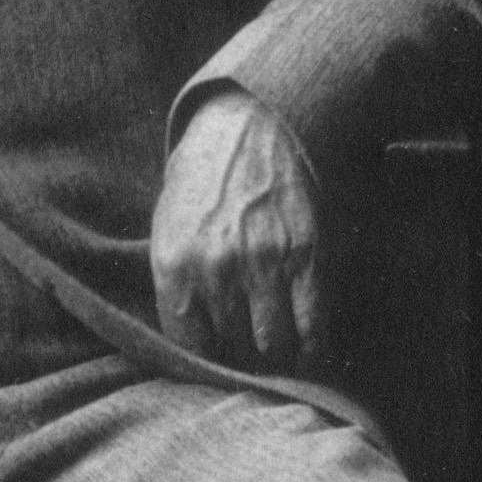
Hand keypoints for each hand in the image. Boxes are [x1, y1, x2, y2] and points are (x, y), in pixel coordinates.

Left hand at [150, 91, 330, 375]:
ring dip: (278, 354)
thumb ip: (177, 284)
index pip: (190, 348)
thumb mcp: (167, 226)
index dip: (209, 360)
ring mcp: (264, 264)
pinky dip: (313, 345)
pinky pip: (312, 325)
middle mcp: (216, 271)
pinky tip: (309, 345)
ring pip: (273, 345)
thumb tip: (193, 342)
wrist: (249, 121)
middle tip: (254, 351)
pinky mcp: (306, 255)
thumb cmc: (203, 177)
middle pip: (233, 350)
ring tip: (281, 349)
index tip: (222, 359)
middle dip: (244, 356)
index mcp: (173, 266)